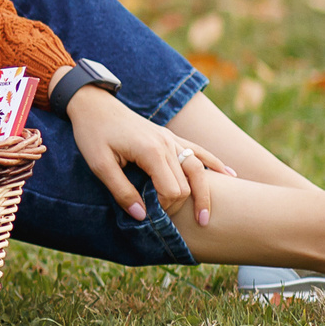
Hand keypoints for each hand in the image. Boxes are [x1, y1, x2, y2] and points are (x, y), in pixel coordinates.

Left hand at [67, 86, 236, 227]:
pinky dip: (215, 164)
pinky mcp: (170, 136)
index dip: (165, 208)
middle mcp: (167, 144)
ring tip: (205, 217)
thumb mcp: (99, 166)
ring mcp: (172, 139)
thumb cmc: (93, 135)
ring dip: (204, 193)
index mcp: (151, 151)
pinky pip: (199, 151)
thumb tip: (142, 216)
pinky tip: (231, 175)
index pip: (172, 190)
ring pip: (198, 169)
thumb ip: (121, 191)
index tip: (150, 214)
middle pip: (188, 183)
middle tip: (169, 220)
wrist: (95, 106)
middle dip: (182, 205)